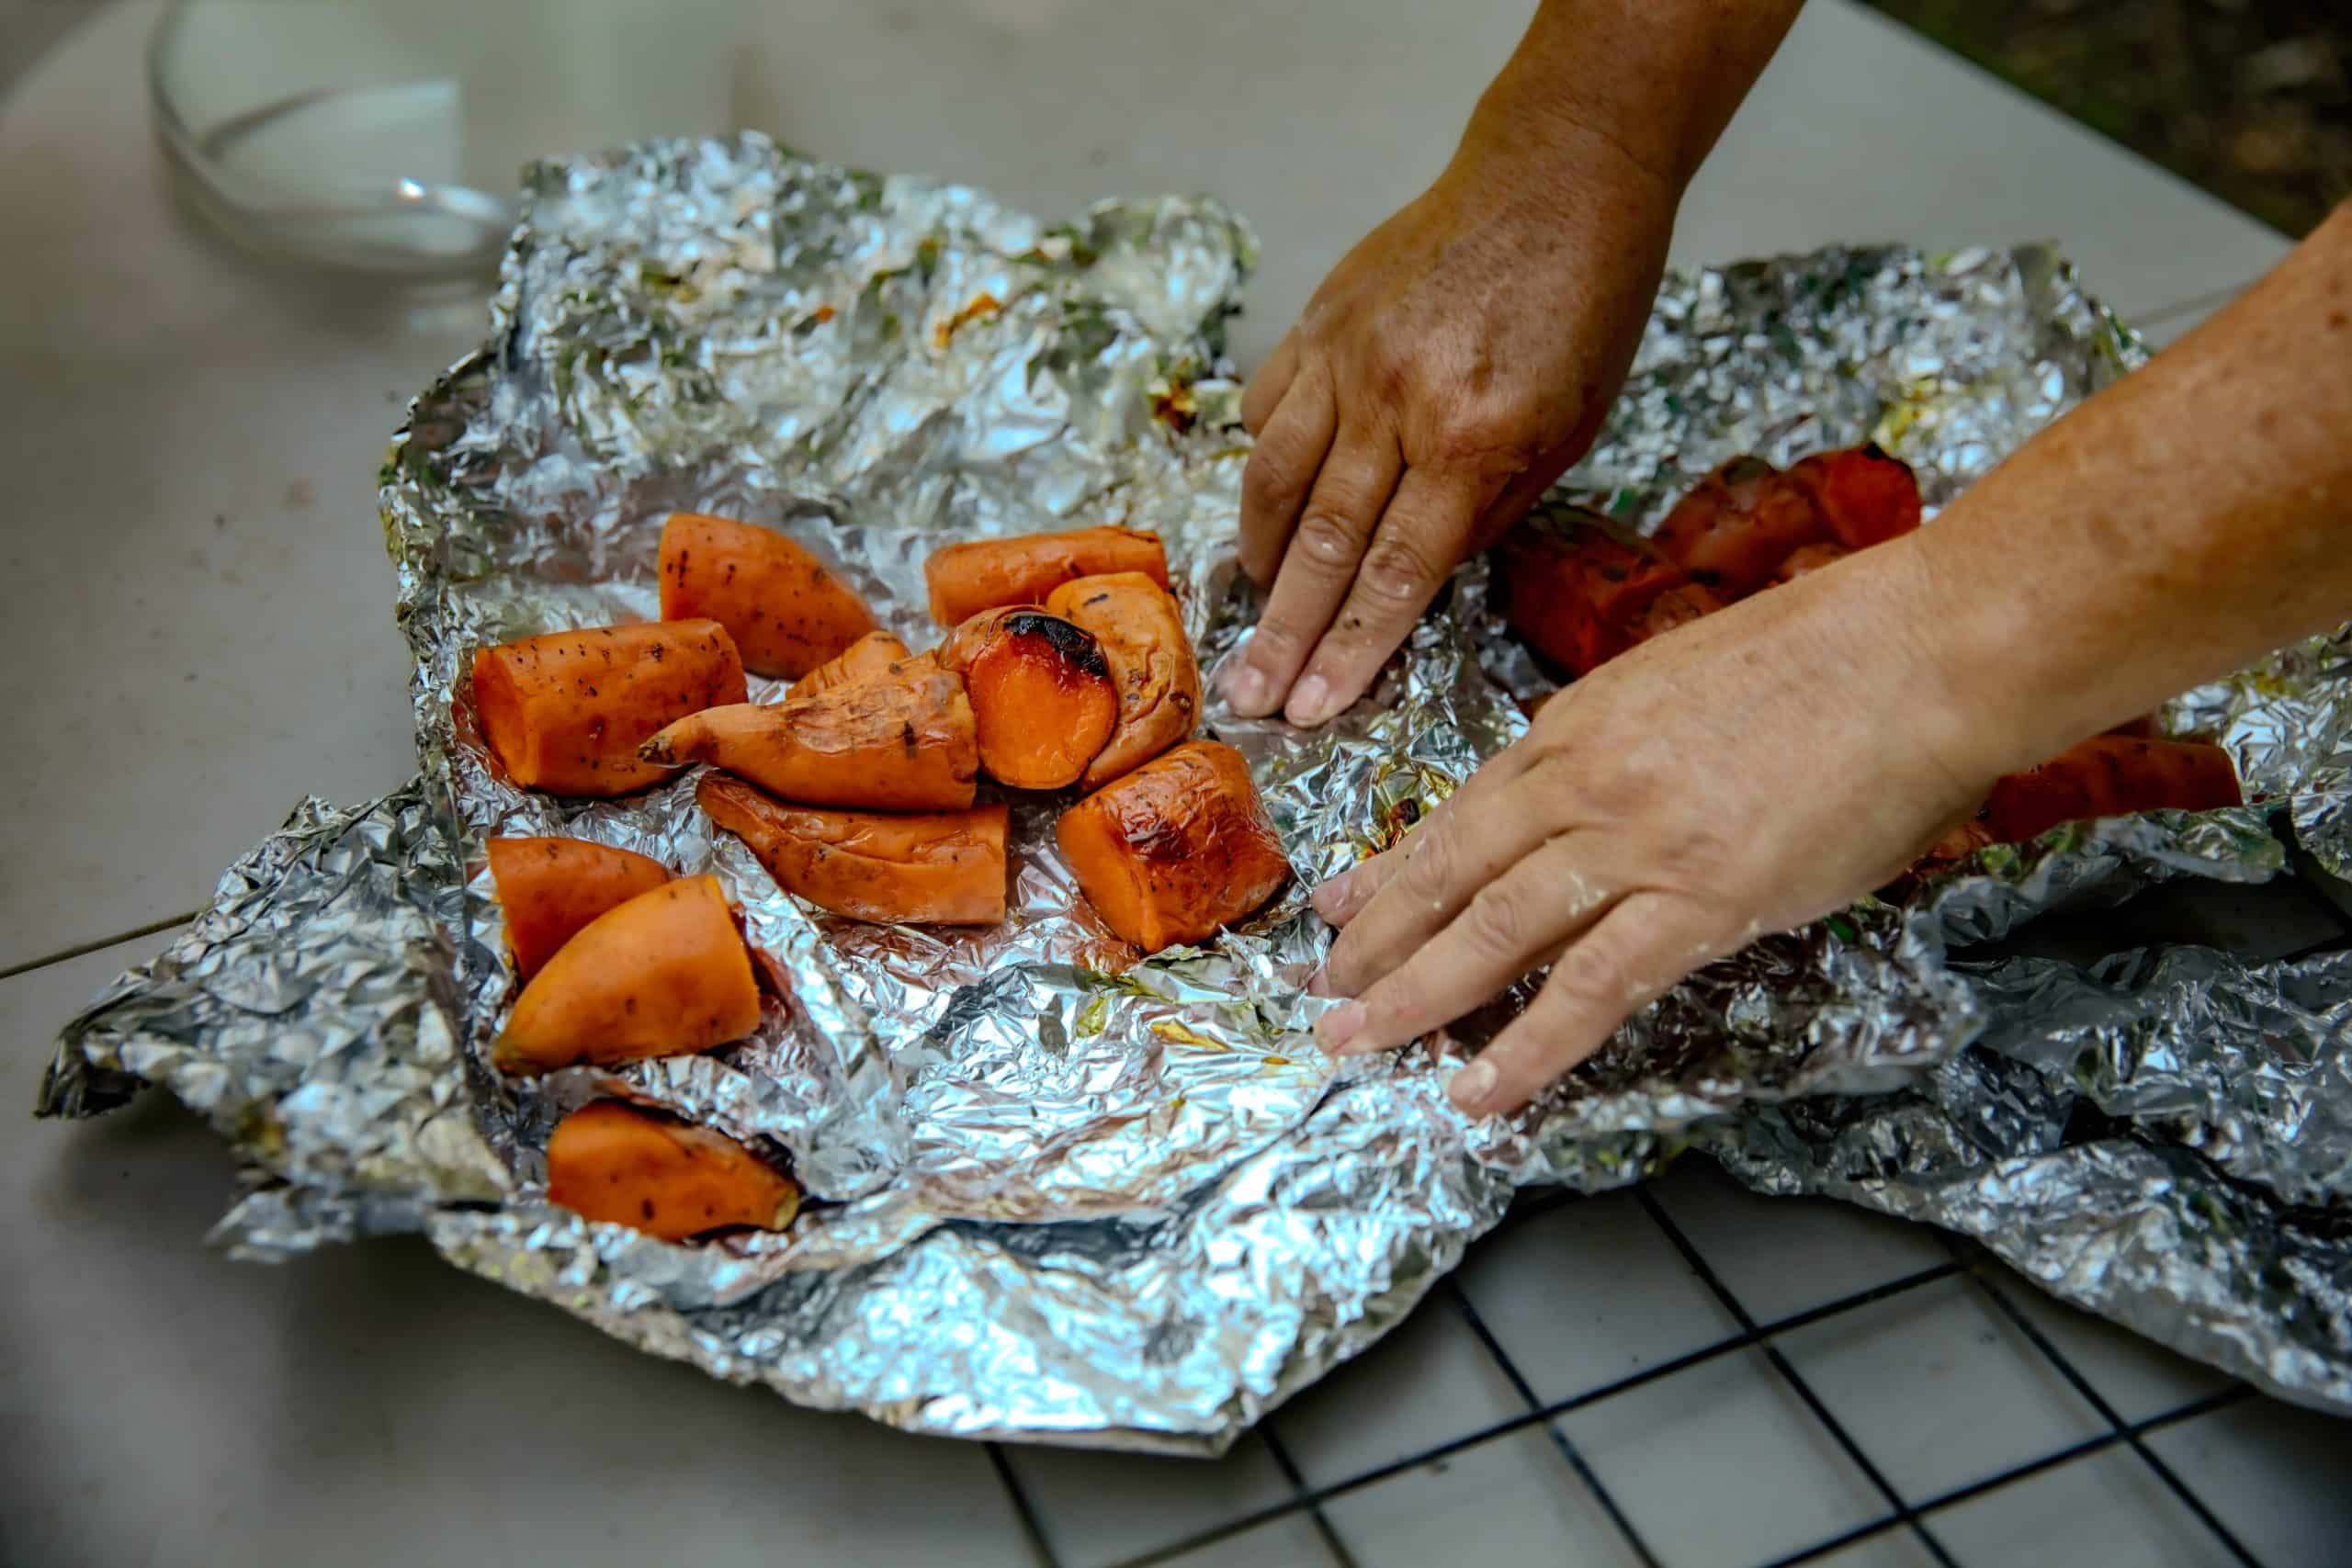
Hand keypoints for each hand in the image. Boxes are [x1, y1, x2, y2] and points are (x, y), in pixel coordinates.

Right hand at [1219, 122, 1676, 726]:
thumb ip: (1492, 509)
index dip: (1348, 652)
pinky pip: (1268, 408)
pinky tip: (1270, 501)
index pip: (1396, 574)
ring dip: (1257, 557)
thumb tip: (1417, 577)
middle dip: (1282, 633)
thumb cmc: (1588, 306)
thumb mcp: (1574, 428)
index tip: (1310, 710)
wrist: (1558, 174)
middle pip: (1324, 544)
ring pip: (1274, 479)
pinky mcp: (1318, 317)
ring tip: (1248, 609)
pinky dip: (1264, 463)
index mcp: (1477, 438)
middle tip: (1246, 695)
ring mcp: (1346, 355)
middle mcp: (1398, 401)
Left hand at [1307, 546, 1986, 1115]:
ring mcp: (1635, 843)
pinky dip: (1526, 1046)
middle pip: (1448, 872)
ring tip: (1354, 1041)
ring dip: (1413, 996)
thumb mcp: (1685, 680)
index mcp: (1579, 725)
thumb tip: (1596, 795)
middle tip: (1319, 991)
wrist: (1921, 651)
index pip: (1459, 811)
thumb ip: (1625, 741)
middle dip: (1372, 939)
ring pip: (1490, 931)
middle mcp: (1583, 781)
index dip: (1392, 869)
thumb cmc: (1831, 656)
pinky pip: (1590, 988)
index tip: (1341, 904)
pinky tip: (1478, 1090)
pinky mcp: (1700, 901)